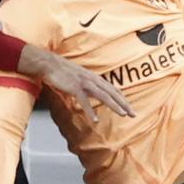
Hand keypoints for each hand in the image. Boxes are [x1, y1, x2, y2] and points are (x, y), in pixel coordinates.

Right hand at [20, 46, 134, 120]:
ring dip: (114, 106)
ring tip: (123, 114)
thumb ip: (89, 85)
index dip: (123, 99)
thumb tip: (95, 93)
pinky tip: (95, 120)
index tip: (130, 108)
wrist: (49, 64)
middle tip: (133, 114)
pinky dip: (90, 111)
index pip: (113, 89)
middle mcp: (93, 79)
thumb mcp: (80, 78)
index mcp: (95, 78)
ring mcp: (84, 83)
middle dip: (124, 104)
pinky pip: (84, 101)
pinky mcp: (75, 87)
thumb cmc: (63, 71)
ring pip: (103, 96)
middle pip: (112, 93)